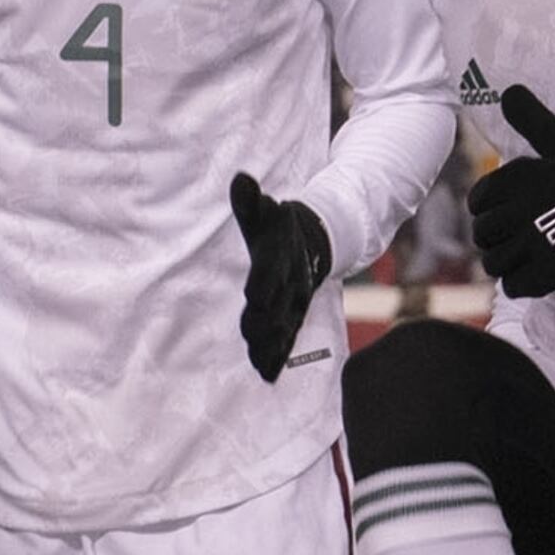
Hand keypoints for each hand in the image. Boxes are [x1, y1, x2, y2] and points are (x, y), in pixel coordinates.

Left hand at [228, 172, 337, 382]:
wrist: (313, 242)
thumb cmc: (276, 227)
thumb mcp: (264, 212)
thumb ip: (250, 201)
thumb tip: (240, 179)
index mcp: (281, 256)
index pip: (271, 268)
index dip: (265, 281)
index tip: (255, 295)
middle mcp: (291, 282)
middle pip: (279, 303)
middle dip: (266, 320)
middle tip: (252, 335)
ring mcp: (295, 302)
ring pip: (284, 325)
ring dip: (272, 343)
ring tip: (259, 362)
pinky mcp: (293, 316)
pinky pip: (287, 338)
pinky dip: (278, 356)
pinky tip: (267, 375)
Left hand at [468, 87, 554, 297]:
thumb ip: (535, 122)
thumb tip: (510, 92)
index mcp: (518, 177)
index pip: (478, 200)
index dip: (489, 208)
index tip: (505, 212)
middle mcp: (518, 210)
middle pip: (483, 234)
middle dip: (497, 237)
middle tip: (518, 237)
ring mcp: (530, 244)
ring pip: (495, 262)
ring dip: (509, 262)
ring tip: (527, 257)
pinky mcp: (546, 272)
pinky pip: (515, 285)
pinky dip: (525, 283)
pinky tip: (541, 273)